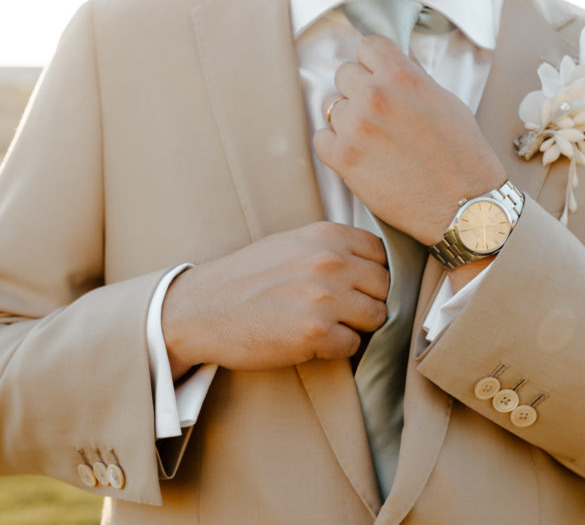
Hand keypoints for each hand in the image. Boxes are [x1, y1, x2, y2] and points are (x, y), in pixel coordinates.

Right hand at [161, 222, 388, 377]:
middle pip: (383, 287)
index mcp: (326, 236)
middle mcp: (330, 262)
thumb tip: (371, 265)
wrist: (201, 309)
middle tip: (338, 311)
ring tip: (324, 326)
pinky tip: (310, 342)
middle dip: (366, 301)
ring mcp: (325, 298)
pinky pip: (353, 345)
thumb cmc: (245, 278)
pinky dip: (336, 349)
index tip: (353, 285)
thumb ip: (330, 247)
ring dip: (355, 327)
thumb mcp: (290, 243)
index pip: (380, 254)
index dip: (370, 273)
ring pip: (376, 317)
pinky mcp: (316, 334)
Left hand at [313, 35, 506, 244]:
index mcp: (401, 76)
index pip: (367, 46)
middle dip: (359, 90)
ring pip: (332, 108)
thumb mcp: (445, 101)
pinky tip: (359, 154)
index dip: (373, 62)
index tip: (377, 74)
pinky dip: (335, 146)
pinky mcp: (343, 159)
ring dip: (349, 120)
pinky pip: (321, 139)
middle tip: (379, 113)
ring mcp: (355, 127)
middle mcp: (374, 97)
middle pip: (344, 74)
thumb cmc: (462, 157)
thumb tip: (392, 66)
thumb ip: (413, 78)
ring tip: (375, 140)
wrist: (464, 205)